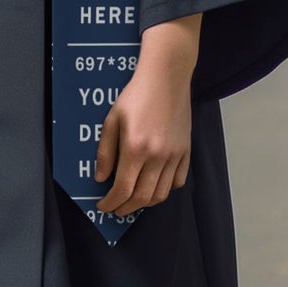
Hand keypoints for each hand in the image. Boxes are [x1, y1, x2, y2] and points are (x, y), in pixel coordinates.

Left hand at [94, 13, 200, 217]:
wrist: (166, 78)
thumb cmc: (135, 95)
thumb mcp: (112, 119)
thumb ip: (106, 151)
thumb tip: (101, 178)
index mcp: (135, 149)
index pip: (123, 188)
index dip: (112, 202)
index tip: (103, 207)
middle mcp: (157, 157)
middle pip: (143, 197)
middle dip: (127, 207)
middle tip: (116, 209)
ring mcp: (175, 156)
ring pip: (162, 193)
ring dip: (146, 203)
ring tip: (133, 201)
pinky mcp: (186, 152)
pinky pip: (178, 181)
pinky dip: (166, 189)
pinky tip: (155, 186)